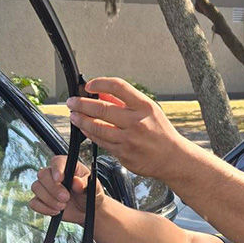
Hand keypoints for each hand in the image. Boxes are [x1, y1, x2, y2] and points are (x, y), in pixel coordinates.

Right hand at [28, 155, 102, 225]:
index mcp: (67, 166)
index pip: (57, 162)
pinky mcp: (41, 200)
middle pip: (43, 175)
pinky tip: (56, 212)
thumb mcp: (94, 188)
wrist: (87, 210)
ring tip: (63, 206)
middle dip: (53, 188)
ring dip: (49, 199)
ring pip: (36, 187)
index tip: (60, 179)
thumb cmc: (90, 194)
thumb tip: (77, 182)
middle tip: (66, 198)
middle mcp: (53, 174)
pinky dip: (44, 209)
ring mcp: (45, 187)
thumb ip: (85, 184)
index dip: (56, 169)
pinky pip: (34, 203)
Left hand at [67, 77, 187, 179]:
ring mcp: (129, 140)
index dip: (100, 83)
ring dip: (82, 120)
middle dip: (82, 104)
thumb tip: (102, 93)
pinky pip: (101, 142)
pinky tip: (85, 129)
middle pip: (102, 108)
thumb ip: (126, 101)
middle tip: (71, 102)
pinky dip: (90, 134)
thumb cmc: (160, 132)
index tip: (89, 85)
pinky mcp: (123, 154)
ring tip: (74, 116)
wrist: (172, 158)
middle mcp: (136, 122)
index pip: (118, 87)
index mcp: (144, 106)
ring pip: (98, 128)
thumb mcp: (149, 110)